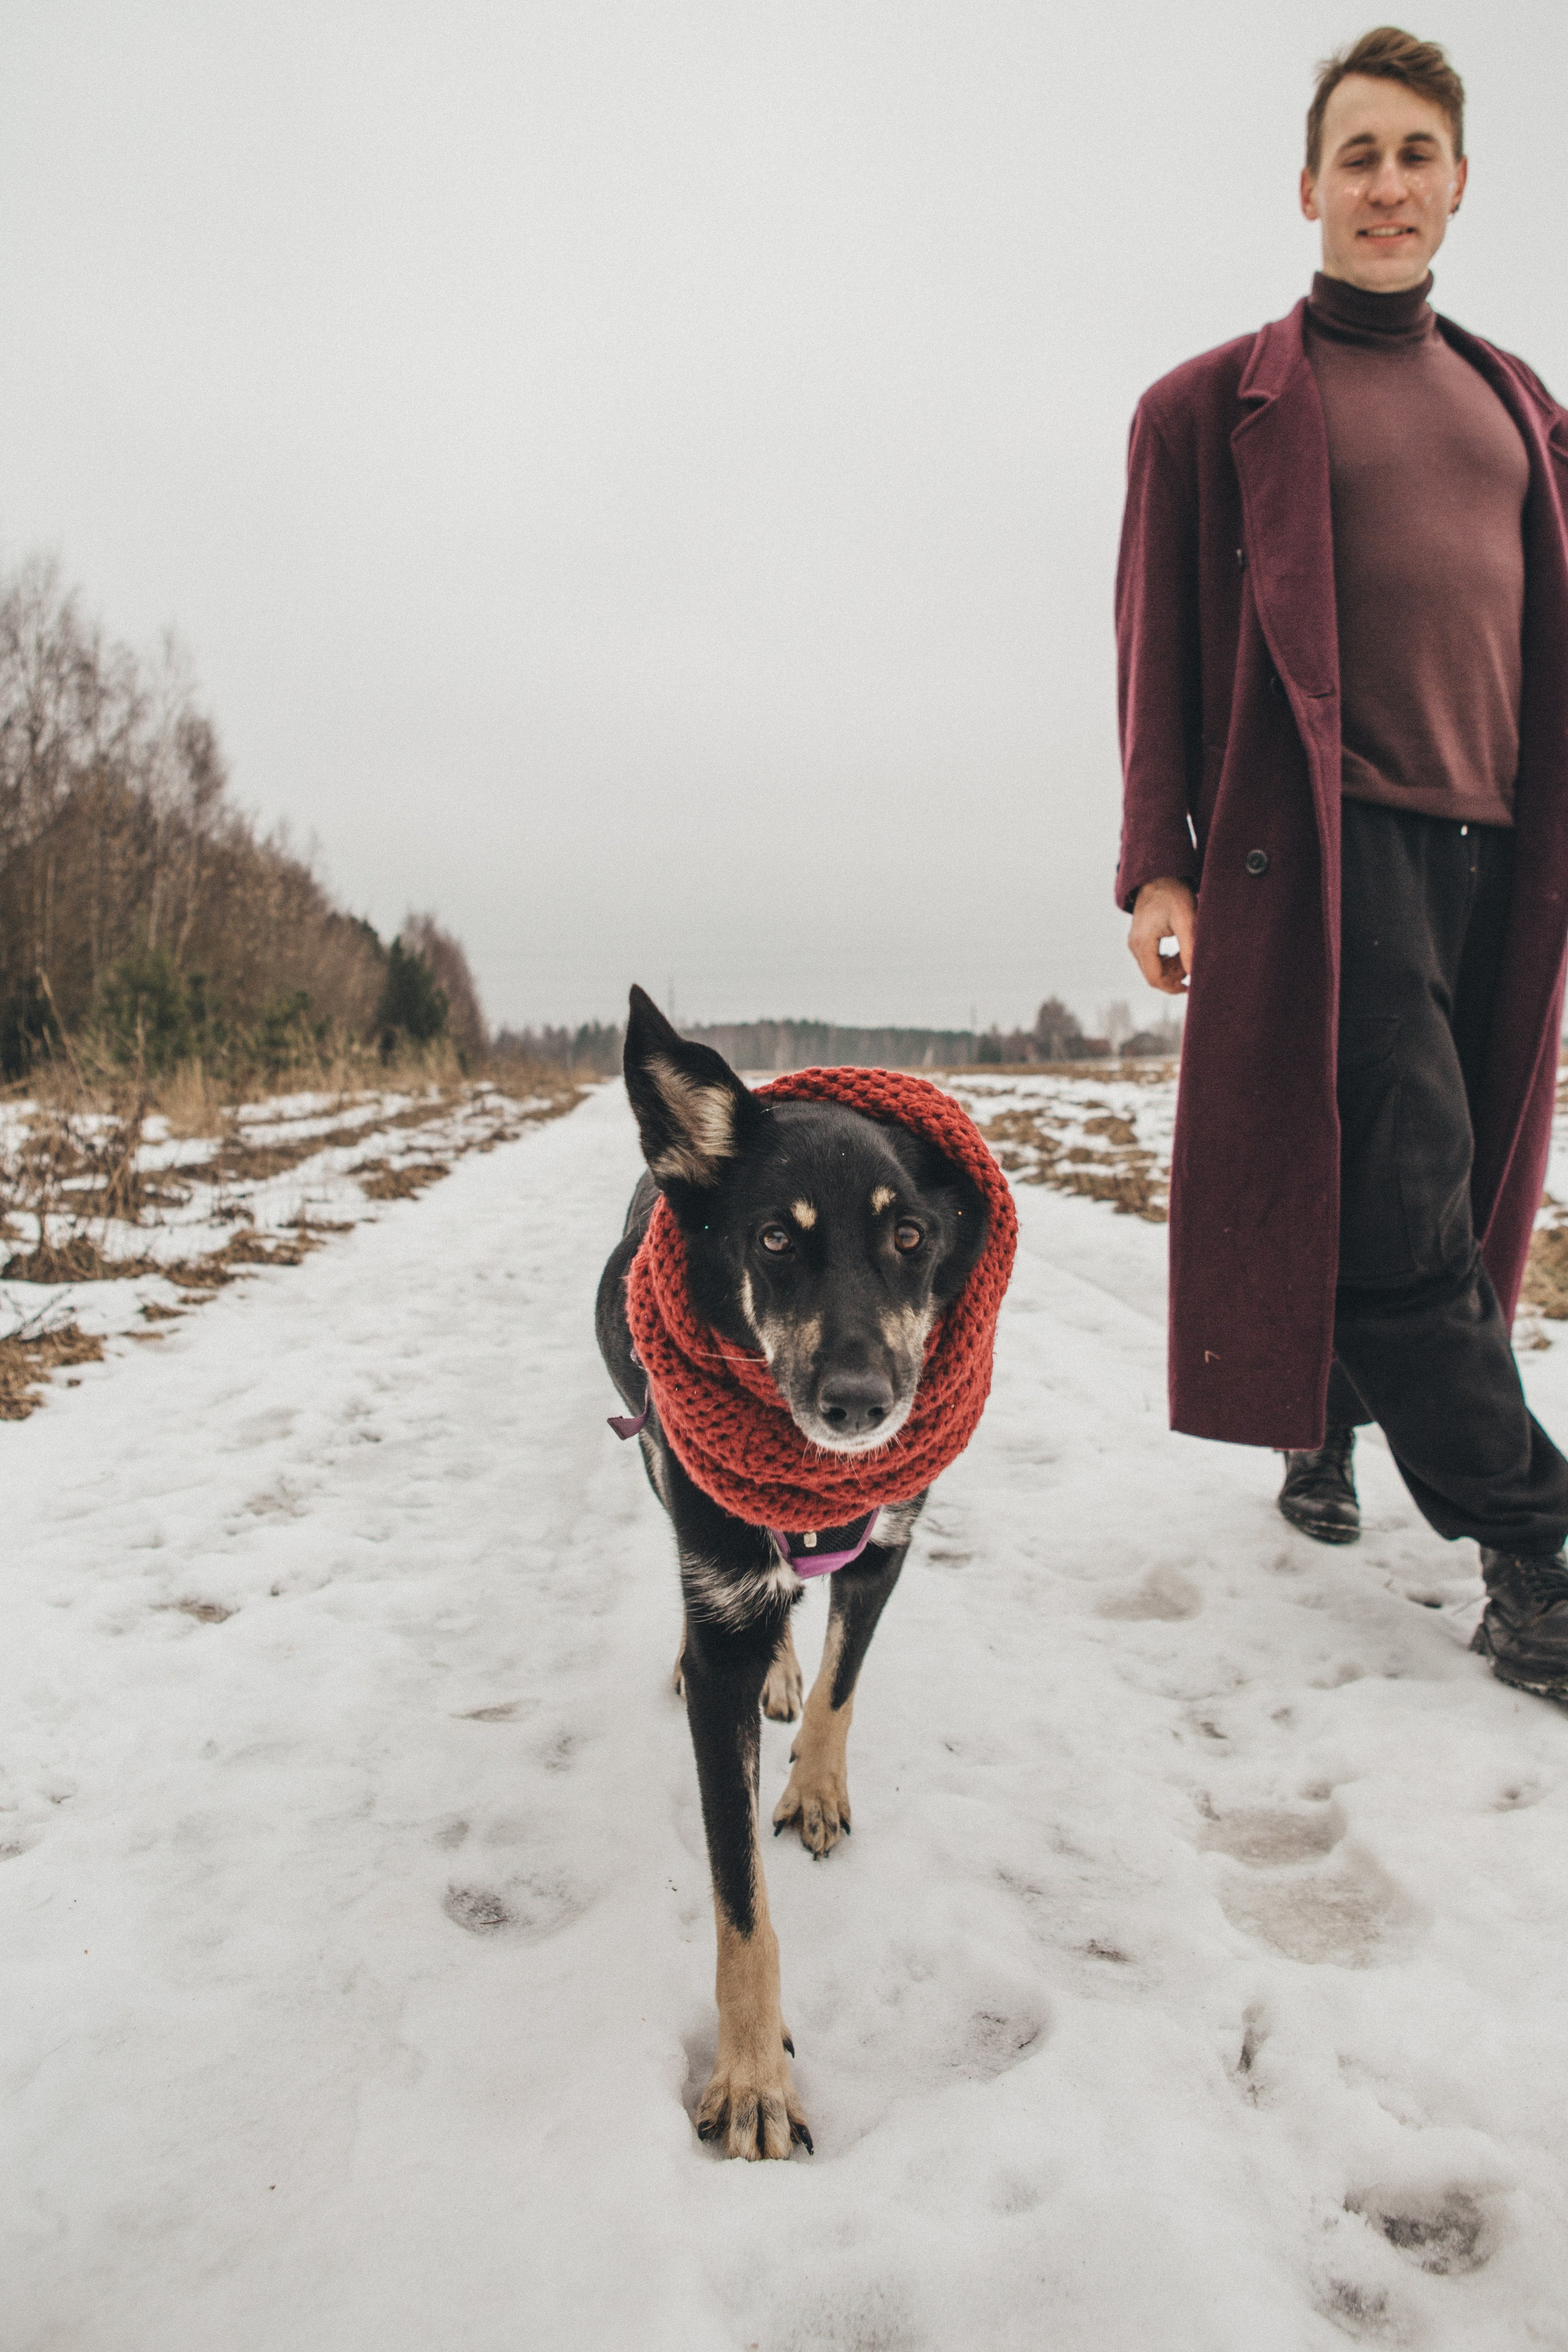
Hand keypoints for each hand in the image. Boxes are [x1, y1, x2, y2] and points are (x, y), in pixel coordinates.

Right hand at [1129, 877, 1194, 994]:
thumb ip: (1189, 948)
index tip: (1192, 986)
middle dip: (1174, 978)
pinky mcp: (1139, 938)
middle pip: (1153, 976)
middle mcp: (1134, 944)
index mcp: (1143, 942)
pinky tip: (1179, 952)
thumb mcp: (1186, 920)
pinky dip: (1166, 962)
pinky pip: (1151, 959)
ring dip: (1171, 970)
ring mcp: (1135, 942)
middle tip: (1192, 967)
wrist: (1159, 874)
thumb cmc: (1173, 893)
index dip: (1173, 987)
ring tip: (1187, 957)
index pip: (1155, 978)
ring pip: (1152, 969)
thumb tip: (1194, 972)